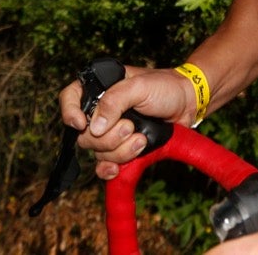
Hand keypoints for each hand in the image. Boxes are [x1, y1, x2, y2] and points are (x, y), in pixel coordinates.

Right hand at [55, 64, 194, 179]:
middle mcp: (101, 111)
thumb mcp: (139, 87)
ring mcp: (111, 131)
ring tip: (142, 139)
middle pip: (84, 134)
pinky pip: (104, 166)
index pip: (69, 98)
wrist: (187, 104)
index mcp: (100, 89)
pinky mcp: (122, 149)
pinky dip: (110, 169)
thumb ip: (114, 101)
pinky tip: (118, 170)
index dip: (69, 113)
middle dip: (109, 136)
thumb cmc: (164, 88)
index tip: (81, 124)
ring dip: (120, 150)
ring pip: (98, 152)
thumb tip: (94, 127)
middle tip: (131, 127)